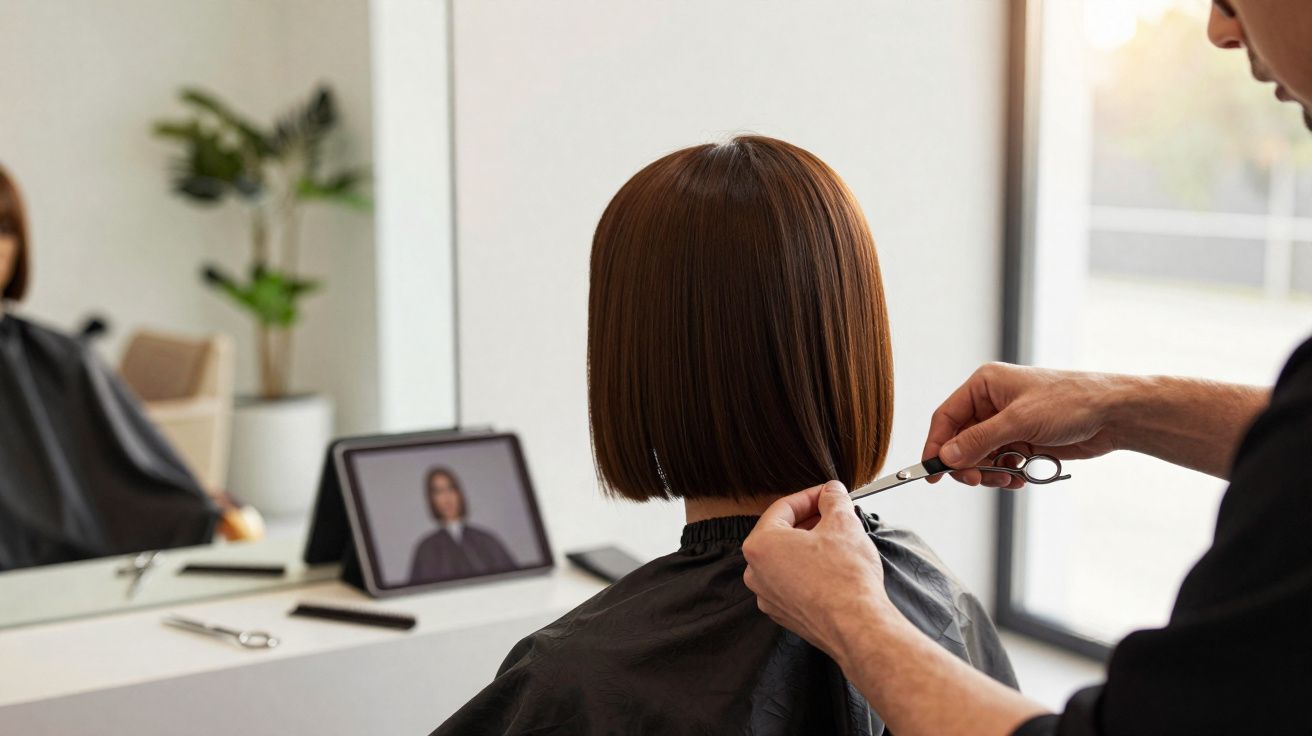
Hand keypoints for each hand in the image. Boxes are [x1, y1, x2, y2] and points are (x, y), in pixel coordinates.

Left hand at [742, 481, 896, 659]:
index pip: (783, 508)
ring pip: (787, 559)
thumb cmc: (845, 578)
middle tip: (834, 513)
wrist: (856, 627)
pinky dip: (809, 570)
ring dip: (810, 545)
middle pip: (781, 533)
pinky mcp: (784, 614)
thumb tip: (832, 492)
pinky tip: (833, 567)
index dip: (810, 496)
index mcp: (760, 545)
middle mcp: (756, 572)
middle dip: (810, 520)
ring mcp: (768, 596)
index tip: (828, 493)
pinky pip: (793, 582)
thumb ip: (833, 500)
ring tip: (837, 539)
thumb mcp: (843, 523)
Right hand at [924, 363, 1122, 487]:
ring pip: (979, 456)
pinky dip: (1005, 474)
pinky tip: (1019, 478)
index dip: (936, 445)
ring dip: (989, 472)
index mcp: (984, 385)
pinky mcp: (1022, 440)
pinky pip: (1000, 463)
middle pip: (960, 441)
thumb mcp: (1020, 421)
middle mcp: (992, 403)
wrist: (1114, 415)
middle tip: (977, 480)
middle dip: (967, 464)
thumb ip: (979, 441)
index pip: (946, 417)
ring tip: (1007, 479)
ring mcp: (1007, 423)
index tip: (931, 472)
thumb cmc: (1071, 402)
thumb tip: (946, 457)